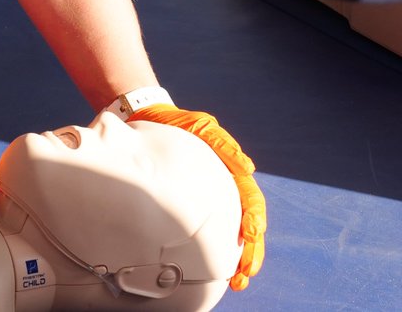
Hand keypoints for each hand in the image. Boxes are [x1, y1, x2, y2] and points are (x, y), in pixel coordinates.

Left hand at [129, 104, 265, 289]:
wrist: (148, 120)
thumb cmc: (179, 123)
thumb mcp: (201, 127)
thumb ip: (222, 144)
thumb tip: (248, 168)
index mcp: (232, 173)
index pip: (251, 201)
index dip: (255, 219)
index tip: (252, 235)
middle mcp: (224, 190)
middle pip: (245, 226)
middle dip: (251, 252)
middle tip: (246, 274)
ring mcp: (208, 199)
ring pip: (228, 234)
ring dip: (237, 259)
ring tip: (238, 281)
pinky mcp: (188, 205)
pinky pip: (202, 231)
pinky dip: (208, 252)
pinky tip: (207, 270)